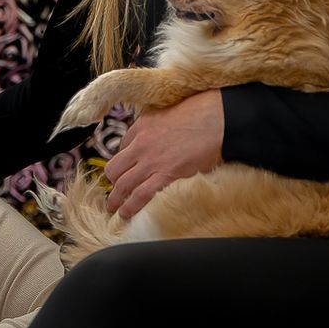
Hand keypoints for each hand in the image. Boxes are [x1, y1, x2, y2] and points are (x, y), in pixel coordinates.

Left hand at [104, 90, 223, 218]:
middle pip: (114, 168)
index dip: (120, 163)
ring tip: (113, 208)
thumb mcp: (166, 113)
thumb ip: (152, 128)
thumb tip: (147, 144)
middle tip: (112, 192)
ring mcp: (153, 161)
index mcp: (141, 127)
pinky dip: (132, 206)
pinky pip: (142, 195)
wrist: (217, 121)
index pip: (120, 148)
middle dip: (111, 183)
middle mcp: (141, 144)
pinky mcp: (168, 175)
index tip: (122, 172)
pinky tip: (127, 213)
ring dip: (116, 199)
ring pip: (123, 184)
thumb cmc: (198, 114)